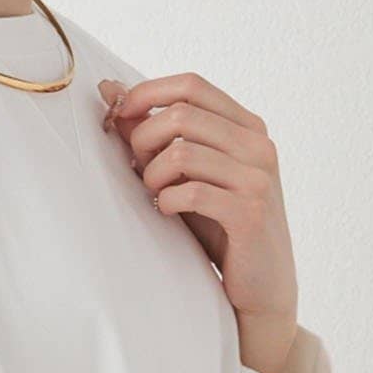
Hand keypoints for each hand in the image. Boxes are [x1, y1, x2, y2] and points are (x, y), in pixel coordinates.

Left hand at [99, 72, 299, 372]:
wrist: (262, 287)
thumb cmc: (221, 230)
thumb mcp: (190, 178)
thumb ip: (159, 138)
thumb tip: (111, 94)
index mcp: (247, 126)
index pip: (191, 85)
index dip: (148, 94)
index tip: (118, 116)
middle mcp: (258, 144)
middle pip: (181, 114)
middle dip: (143, 139)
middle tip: (136, 169)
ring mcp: (257, 177)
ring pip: (182, 153)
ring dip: (153, 175)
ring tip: (154, 195)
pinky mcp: (250, 212)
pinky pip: (191, 192)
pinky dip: (167, 201)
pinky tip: (166, 212)